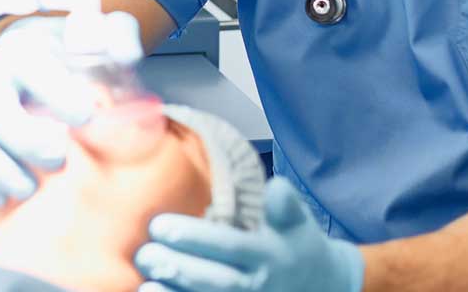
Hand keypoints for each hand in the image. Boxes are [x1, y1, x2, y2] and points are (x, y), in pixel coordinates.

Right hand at [0, 12, 143, 206]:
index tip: (86, 117)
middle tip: (59, 157)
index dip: (56, 95)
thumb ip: (117, 35)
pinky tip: (5, 198)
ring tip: (30, 189)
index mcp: (23, 49)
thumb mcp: (98, 33)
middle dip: (26, 141)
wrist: (38, 54)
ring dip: (2, 171)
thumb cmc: (70, 49)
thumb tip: (125, 53)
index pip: (32, 71)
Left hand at [135, 176, 363, 291]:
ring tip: (145, 282)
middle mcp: (257, 284)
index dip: (193, 238)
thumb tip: (276, 186)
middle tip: (144, 252)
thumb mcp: (297, 222)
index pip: (229, 246)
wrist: (323, 286)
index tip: (159, 225)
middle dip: (176, 268)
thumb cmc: (298, 246)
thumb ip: (286, 205)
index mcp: (269, 254)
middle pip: (214, 280)